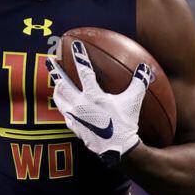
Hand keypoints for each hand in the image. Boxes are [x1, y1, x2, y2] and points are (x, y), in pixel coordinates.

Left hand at [45, 40, 154, 166]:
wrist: (117, 149)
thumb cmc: (126, 124)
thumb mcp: (133, 102)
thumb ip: (139, 83)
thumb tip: (145, 67)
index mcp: (93, 96)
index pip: (84, 72)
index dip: (79, 57)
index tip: (74, 45)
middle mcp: (80, 105)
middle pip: (62, 84)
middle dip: (55, 71)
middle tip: (50, 61)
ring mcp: (75, 118)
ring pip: (60, 99)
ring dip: (57, 88)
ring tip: (56, 83)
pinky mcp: (74, 128)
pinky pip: (65, 114)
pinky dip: (64, 107)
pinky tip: (66, 106)